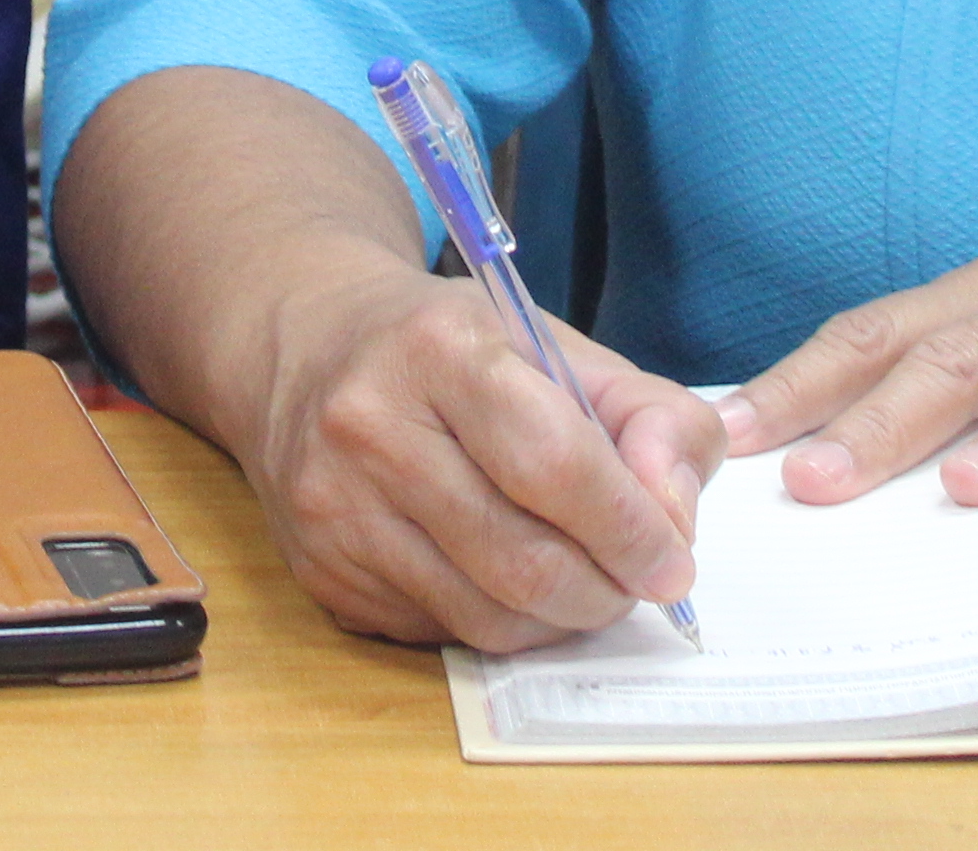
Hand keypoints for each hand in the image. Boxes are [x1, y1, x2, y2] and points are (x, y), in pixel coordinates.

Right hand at [237, 256, 721, 652]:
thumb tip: (677, 512)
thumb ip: (648, 415)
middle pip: (523, 560)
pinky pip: (440, 634)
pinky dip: (496, 622)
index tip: (674, 560)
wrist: (300, 346)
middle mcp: (371, 427)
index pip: (556, 466)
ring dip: (558, 619)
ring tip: (580, 582)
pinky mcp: (321, 570)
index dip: (632, 528)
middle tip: (635, 582)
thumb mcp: (555, 344)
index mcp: (439, 349)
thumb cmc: (447, 348)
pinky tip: (504, 578)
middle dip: (605, 590)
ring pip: (485, 617)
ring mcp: (336, 507)